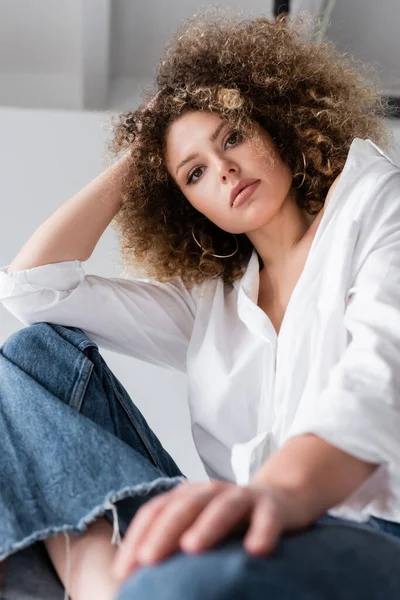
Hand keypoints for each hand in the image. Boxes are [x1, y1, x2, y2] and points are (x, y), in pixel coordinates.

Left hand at [111, 479, 314, 582]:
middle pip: (184, 506)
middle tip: (148, 560)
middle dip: (164, 532)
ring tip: (192, 548)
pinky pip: (268, 517)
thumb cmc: (230, 520)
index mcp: (188, 496)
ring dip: (207, 525)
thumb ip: (174, 545)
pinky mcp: (272, 506)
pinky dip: (262, 530)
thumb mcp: (198, 526)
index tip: (123, 571)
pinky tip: (256, 550)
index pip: (156, 511)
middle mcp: (211, 492)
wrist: (280, 497)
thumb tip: (138, 582)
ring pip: (223, 507)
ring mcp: (242, 497)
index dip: (138, 537)